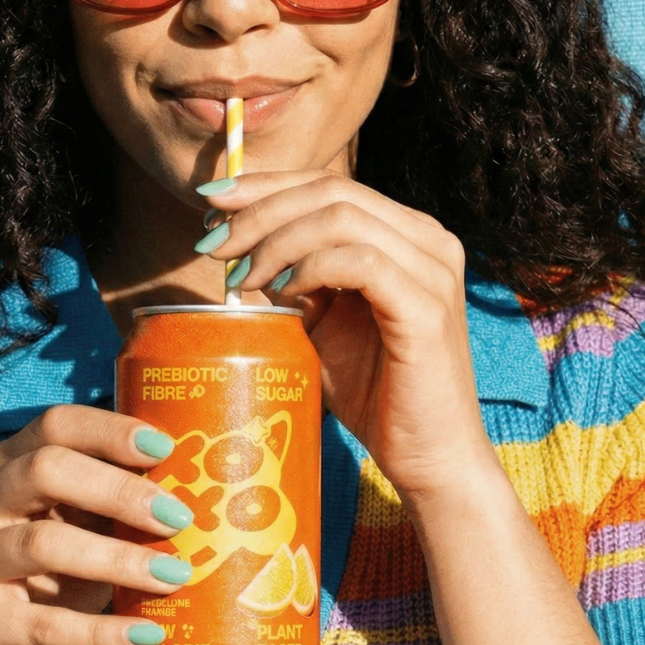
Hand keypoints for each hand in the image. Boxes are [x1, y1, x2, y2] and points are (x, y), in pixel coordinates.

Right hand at [0, 405, 194, 644]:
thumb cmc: (43, 575)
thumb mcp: (72, 526)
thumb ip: (110, 501)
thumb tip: (195, 486)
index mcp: (5, 463)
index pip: (55, 424)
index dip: (111, 431)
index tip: (165, 448)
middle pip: (46, 470)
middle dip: (119, 489)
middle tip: (177, 516)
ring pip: (46, 544)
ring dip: (120, 559)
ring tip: (174, 575)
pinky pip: (47, 625)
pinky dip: (104, 632)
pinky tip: (148, 633)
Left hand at [199, 171, 497, 499]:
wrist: (429, 459)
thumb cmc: (376, 392)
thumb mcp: (325, 323)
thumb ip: (296, 278)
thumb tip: (239, 246)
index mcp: (407, 234)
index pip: (330, 184)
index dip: (265, 185)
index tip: (210, 202)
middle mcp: (428, 240)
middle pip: (331, 190)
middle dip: (259, 210)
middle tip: (212, 244)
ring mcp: (433, 271)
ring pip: (340, 216)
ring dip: (277, 240)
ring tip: (243, 278)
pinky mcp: (428, 308)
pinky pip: (360, 262)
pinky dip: (311, 267)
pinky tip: (283, 293)